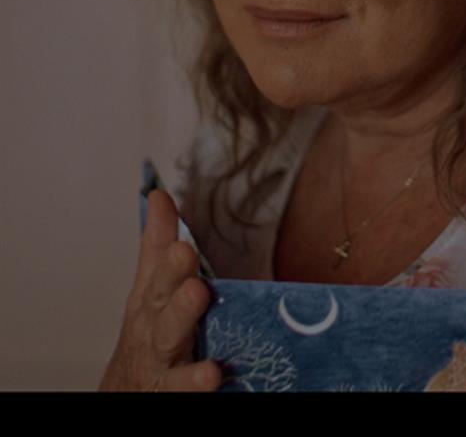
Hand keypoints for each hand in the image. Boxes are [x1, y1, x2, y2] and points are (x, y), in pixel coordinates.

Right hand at [98, 189, 221, 391]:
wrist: (128, 393)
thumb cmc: (146, 335)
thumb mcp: (150, 288)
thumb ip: (158, 245)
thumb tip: (159, 195)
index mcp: (150, 298)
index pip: (156, 262)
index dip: (163, 239)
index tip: (170, 212)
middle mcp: (152, 326)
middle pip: (161, 299)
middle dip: (172, 274)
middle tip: (186, 253)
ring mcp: (160, 359)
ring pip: (169, 337)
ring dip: (182, 315)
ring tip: (198, 294)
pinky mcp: (171, 389)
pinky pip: (182, 384)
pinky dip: (195, 380)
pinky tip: (213, 373)